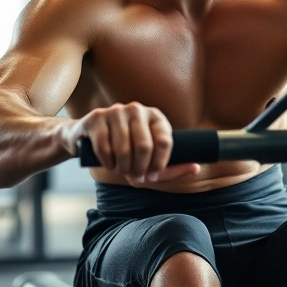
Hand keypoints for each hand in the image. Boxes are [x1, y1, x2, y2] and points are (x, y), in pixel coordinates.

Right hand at [61, 102, 199, 182]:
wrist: (89, 139)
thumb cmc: (127, 153)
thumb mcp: (150, 160)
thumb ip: (172, 168)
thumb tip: (196, 168)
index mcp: (155, 117)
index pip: (165, 141)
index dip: (159, 164)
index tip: (152, 175)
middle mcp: (137, 109)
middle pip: (144, 147)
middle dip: (140, 169)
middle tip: (135, 176)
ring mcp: (116, 111)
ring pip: (123, 149)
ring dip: (122, 168)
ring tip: (121, 170)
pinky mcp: (96, 118)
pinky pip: (104, 147)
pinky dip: (107, 163)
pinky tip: (108, 164)